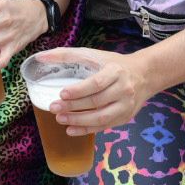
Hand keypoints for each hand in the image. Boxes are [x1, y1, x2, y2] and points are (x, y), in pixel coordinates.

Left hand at [33, 47, 151, 135]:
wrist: (144, 75)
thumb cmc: (113, 64)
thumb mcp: (93, 54)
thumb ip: (67, 55)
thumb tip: (41, 57)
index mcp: (115, 71)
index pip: (96, 83)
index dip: (79, 90)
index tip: (61, 94)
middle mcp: (124, 89)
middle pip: (97, 101)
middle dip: (73, 107)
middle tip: (54, 108)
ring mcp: (126, 105)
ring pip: (101, 117)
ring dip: (79, 121)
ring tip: (60, 119)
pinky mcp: (125, 117)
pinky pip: (105, 126)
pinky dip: (87, 130)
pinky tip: (71, 130)